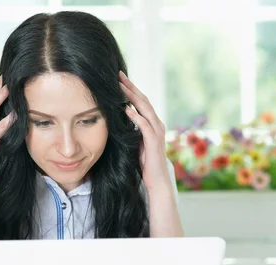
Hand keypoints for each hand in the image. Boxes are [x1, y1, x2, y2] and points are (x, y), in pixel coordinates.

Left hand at [119, 71, 169, 190]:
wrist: (157, 180)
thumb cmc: (145, 162)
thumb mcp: (135, 142)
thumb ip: (131, 129)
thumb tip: (118, 119)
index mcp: (152, 123)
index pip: (141, 101)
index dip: (130, 89)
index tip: (118, 79)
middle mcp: (157, 124)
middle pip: (143, 100)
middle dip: (131, 87)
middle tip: (118, 75)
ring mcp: (157, 132)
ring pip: (145, 109)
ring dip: (133, 97)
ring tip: (121, 86)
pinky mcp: (154, 142)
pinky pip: (145, 126)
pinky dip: (136, 116)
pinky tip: (126, 109)